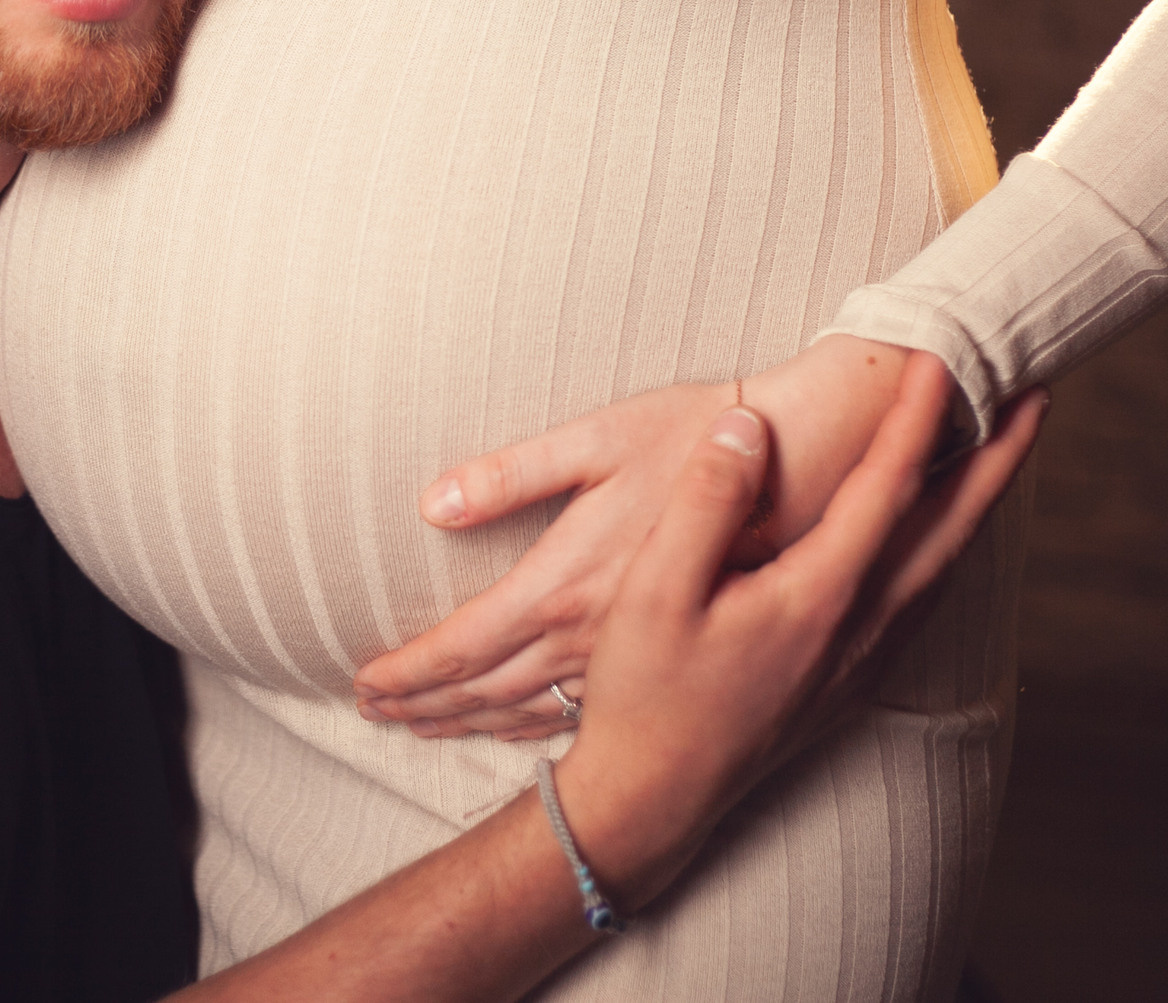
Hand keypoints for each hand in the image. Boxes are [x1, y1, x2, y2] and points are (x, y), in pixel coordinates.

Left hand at [353, 336, 920, 731]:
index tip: (362, 684)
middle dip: (421, 705)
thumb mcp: (598, 436)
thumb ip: (512, 474)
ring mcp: (628, 650)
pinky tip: (513, 732)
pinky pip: (581, 709)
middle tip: (371, 714)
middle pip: (484, 690)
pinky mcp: (662, 650)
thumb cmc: (697, 434)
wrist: (806, 467)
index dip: (406, 672)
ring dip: (467, 721)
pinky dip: (530, 727)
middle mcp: (590, 630)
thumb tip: (433, 504)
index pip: (462, 646)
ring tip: (418, 728)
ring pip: (529, 709)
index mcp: (563, 579)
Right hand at [548, 355, 1046, 905]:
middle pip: (950, 527)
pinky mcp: (847, 684)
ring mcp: (859, 661)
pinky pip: (922, 604)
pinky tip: (937, 549)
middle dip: (998, 459)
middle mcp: (858, 627)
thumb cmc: (645, 691)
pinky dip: (947, 555)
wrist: (651, 794)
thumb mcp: (656, 588)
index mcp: (818, 595)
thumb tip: (748, 424)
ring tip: (1001, 459)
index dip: (917, 417)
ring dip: (979, 505)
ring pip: (944, 568)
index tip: (940, 357)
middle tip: (1036, 400)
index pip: (887, 487)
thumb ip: (706, 502)